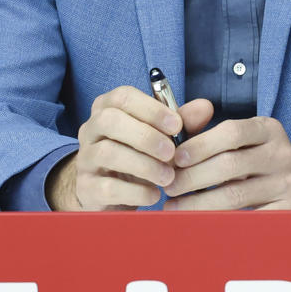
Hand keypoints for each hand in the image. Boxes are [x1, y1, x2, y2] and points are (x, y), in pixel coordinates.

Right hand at [47, 87, 211, 210]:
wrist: (110, 194)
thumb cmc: (138, 156)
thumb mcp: (161, 138)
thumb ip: (182, 123)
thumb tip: (205, 107)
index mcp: (107, 109)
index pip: (122, 96)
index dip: (151, 109)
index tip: (176, 125)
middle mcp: (91, 129)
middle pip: (110, 120)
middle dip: (146, 136)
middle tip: (171, 152)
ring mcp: (85, 159)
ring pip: (108, 153)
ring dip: (144, 165)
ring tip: (168, 177)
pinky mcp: (87, 188)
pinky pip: (107, 187)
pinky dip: (135, 192)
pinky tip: (154, 195)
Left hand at [163, 114, 290, 210]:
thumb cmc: (254, 161)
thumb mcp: (238, 142)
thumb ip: (203, 130)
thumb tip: (173, 128)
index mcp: (267, 129)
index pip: (231, 132)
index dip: (199, 145)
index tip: (175, 159)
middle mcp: (281, 153)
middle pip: (230, 165)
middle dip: (192, 177)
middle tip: (168, 187)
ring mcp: (288, 183)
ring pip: (234, 196)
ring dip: (197, 203)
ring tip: (174, 207)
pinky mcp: (289, 210)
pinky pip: (247, 220)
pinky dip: (218, 222)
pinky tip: (199, 223)